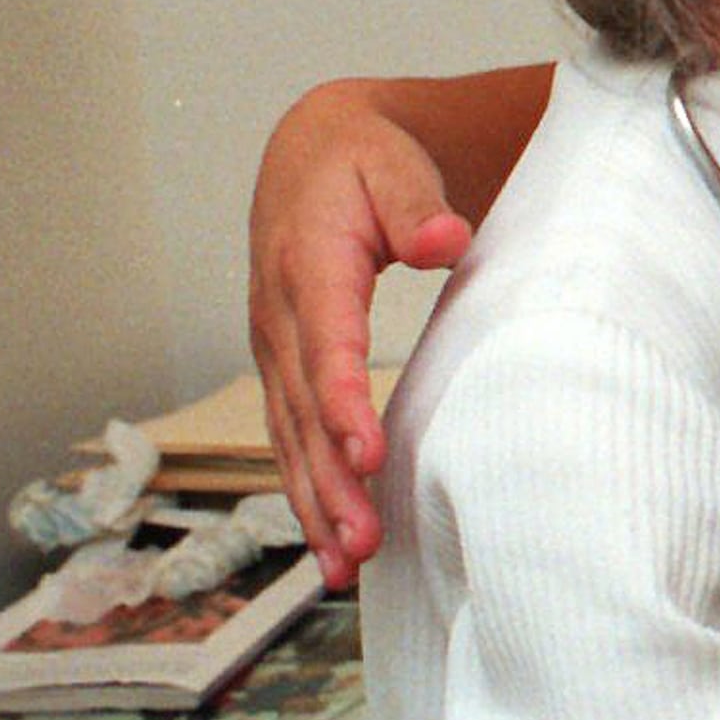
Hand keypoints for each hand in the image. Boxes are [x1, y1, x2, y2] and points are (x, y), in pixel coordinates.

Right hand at [249, 81, 474, 584]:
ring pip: (291, 437)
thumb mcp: (391, 160)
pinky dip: (307, 492)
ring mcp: (275, 348)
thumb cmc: (362, 159)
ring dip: (316, 504)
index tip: (369, 455)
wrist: (311, 152)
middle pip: (303, 410)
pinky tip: (329, 546)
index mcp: (307, 265)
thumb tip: (444, 242)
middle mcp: (280, 317)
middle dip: (330, 481)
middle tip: (364, 542)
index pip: (324, 344)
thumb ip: (417, 202)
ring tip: (347, 567)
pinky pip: (291, 438)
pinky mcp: (284, 368)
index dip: (343, 402)